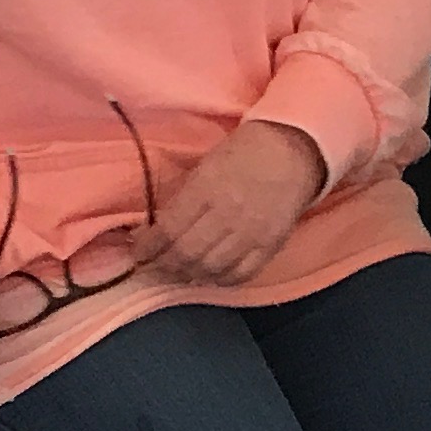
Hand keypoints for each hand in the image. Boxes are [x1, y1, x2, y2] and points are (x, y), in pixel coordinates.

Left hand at [135, 119, 327, 286]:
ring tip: (179, 271)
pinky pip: (240, 275)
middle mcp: (227, 214)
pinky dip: (220, 279)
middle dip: (164, 265)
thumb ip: (181, 200)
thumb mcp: (204, 167)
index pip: (168, 230)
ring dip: (188, 274)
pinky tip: (210, 273)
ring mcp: (251, 233)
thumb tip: (153, 230)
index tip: (138, 253)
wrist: (292, 151)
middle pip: (186, 254)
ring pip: (210, 269)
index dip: (148, 248)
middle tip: (155, 266)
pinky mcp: (270, 246)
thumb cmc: (242, 153)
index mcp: (206, 189)